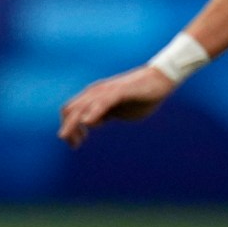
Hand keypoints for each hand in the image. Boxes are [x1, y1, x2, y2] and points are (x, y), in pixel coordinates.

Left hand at [57, 65, 177, 147]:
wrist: (160, 80)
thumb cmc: (140, 96)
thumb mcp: (118, 110)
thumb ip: (103, 115)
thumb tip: (92, 122)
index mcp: (93, 96)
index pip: (70, 111)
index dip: (68, 128)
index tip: (76, 143)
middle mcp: (95, 92)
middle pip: (70, 110)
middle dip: (68, 129)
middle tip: (74, 146)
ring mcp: (106, 91)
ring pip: (82, 107)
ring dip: (75, 125)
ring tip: (76, 141)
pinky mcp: (119, 92)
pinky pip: (102, 103)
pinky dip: (93, 113)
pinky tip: (88, 123)